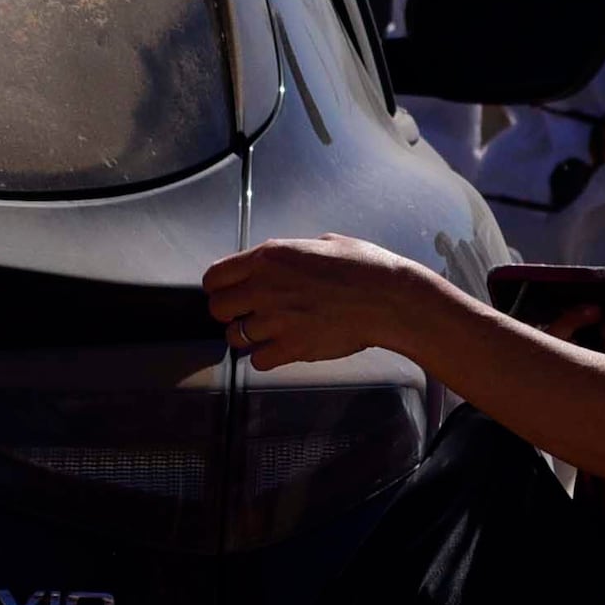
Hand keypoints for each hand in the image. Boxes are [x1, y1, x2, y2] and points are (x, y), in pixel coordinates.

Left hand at [204, 236, 456, 372]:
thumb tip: (282, 263)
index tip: (229, 293)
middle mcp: (264, 288)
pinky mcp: (291, 348)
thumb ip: (292, 254)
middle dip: (230, 313)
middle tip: (248, 315)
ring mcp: (275, 320)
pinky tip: (283, 349)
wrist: (389, 300)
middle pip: (218, 309)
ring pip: (236, 337)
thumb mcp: (324, 244)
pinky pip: (258, 361)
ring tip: (270, 333)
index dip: (219, 287)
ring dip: (249, 337)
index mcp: (270, 258)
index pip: (215, 276)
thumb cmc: (365, 268)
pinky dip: (267, 358)